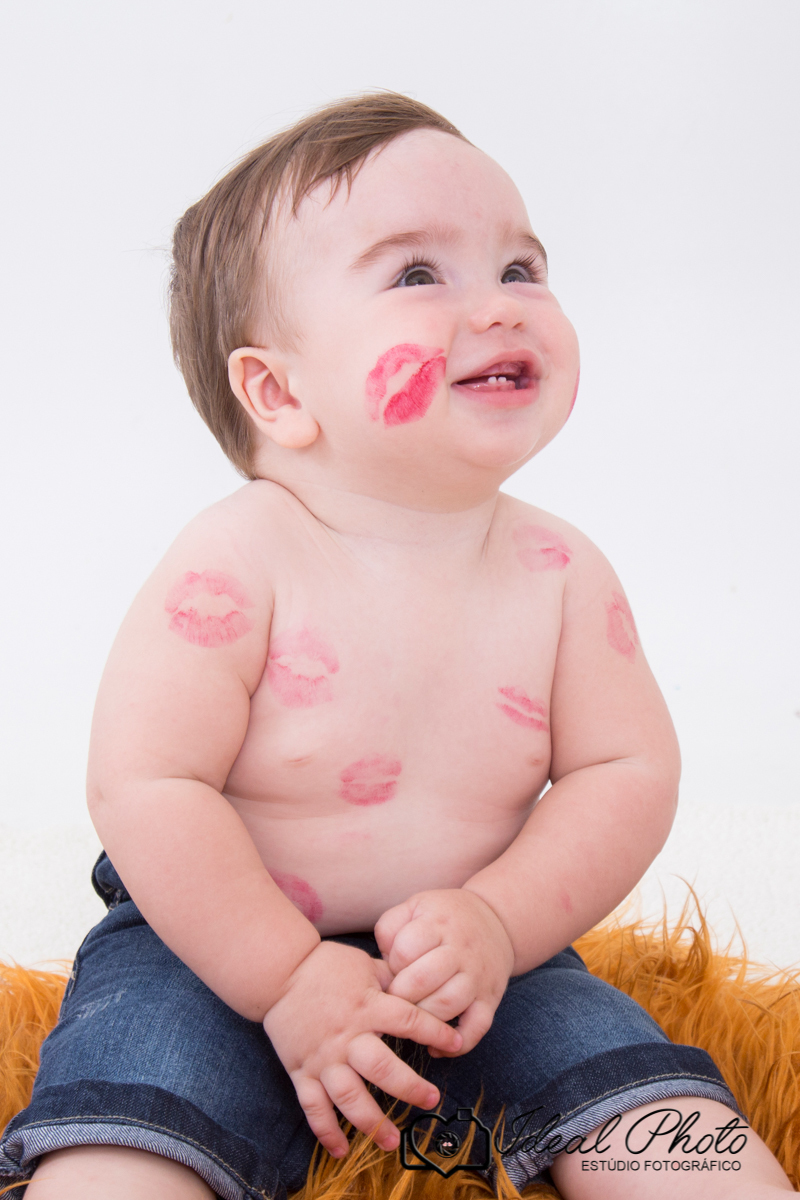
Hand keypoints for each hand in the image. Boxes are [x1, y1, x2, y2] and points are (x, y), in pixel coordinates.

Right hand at [262, 939, 461, 1158]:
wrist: (279, 972)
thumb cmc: (326, 965)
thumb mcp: (365, 964)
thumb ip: (393, 979)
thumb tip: (422, 986)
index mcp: (367, 1006)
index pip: (409, 1022)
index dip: (436, 1032)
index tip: (455, 1043)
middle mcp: (347, 1037)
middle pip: (382, 1069)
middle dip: (410, 1088)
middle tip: (431, 1100)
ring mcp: (323, 1058)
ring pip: (349, 1096)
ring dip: (372, 1122)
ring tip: (393, 1141)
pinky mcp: (300, 1071)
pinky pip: (313, 1107)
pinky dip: (326, 1131)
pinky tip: (341, 1150)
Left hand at [374, 889, 514, 1055]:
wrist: (497, 920)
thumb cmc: (444, 917)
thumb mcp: (415, 906)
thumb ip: (390, 928)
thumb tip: (382, 966)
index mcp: (438, 924)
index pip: (405, 950)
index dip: (392, 965)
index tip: (392, 971)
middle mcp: (461, 949)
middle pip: (423, 979)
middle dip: (400, 995)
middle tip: (395, 999)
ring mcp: (477, 976)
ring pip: (447, 1005)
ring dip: (422, 1018)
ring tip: (412, 1017)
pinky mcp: (490, 999)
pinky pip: (477, 1028)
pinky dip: (456, 1045)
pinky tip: (436, 1048)